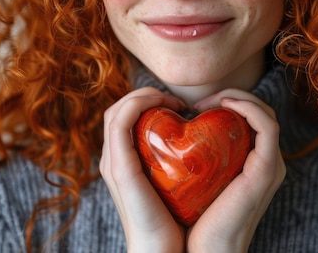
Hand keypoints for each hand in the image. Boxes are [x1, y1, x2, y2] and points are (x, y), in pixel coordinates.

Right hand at [99, 87, 185, 252]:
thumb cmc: (177, 222)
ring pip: (118, 110)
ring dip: (144, 95)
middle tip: (177, 103)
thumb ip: (179, 164)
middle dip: (146, 95)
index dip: (148, 102)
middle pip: (119, 109)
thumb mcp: (177, 185)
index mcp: (123, 162)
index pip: (125, 117)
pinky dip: (140, 104)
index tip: (180, 108)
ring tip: (173, 102)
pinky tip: (167, 107)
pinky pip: (121, 122)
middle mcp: (112, 160)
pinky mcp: (119, 167)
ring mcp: (112, 163)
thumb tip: (205, 146)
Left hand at [186, 90, 285, 252]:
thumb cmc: (188, 219)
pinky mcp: (267, 169)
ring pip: (264, 113)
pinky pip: (267, 125)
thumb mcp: (189, 178)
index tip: (190, 107)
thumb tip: (169, 130)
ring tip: (205, 103)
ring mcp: (270, 165)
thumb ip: (191, 156)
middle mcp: (265, 162)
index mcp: (250, 164)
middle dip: (229, 96)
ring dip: (237, 97)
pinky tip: (223, 105)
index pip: (247, 119)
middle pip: (257, 112)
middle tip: (195, 104)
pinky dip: (248, 107)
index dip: (224, 102)